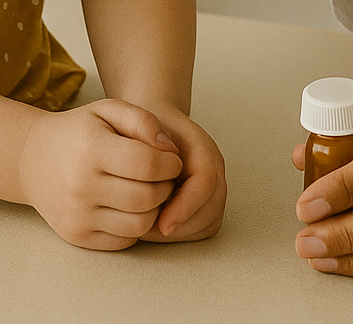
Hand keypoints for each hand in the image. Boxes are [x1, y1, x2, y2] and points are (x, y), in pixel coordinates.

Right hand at [18, 99, 182, 250]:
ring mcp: (78, 216)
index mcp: (91, 150)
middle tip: (166, 176)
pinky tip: (132, 206)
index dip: (170, 163)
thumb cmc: (78, 131)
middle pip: (147, 198)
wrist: (32, 159)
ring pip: (139, 224)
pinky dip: (136, 226)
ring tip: (151, 190)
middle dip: (167, 186)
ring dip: (155, 209)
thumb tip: (169, 149)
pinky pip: (124, 241)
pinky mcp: (77, 237)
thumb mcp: (107, 110)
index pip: (147, 165)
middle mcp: (81, 187)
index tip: (173, 158)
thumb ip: (142, 120)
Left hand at [137, 105, 226, 242]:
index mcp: (200, 146)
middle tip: (147, 229)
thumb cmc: (144, 125)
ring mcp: (213, 184)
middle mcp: (213, 166)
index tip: (162, 224)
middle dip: (181, 226)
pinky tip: (156, 223)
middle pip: (212, 208)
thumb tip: (154, 168)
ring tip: (148, 225)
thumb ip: (147, 143)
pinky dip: (182, 233)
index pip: (205, 181)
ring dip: (180, 232)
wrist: (154, 119)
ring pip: (209, 222)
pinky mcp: (207, 200)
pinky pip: (202, 227)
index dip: (185, 206)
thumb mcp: (139, 126)